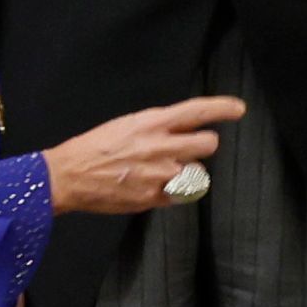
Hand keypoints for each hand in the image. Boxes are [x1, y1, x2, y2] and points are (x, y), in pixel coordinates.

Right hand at [45, 96, 240, 214]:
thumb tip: (183, 130)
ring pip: (198, 172)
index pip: (197, 111)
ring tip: (164, 171)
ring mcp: (159, 174)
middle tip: (191, 148)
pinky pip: (181, 195)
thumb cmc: (95, 147)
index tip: (238, 109)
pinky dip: (175, 192)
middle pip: (209, 144)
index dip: (221, 108)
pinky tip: (156, 186)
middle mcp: (160, 146)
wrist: (68, 175)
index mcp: (151, 123)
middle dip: (205, 145)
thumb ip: (158, 127)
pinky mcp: (154, 198)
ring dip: (188, 172)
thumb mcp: (127, 125)